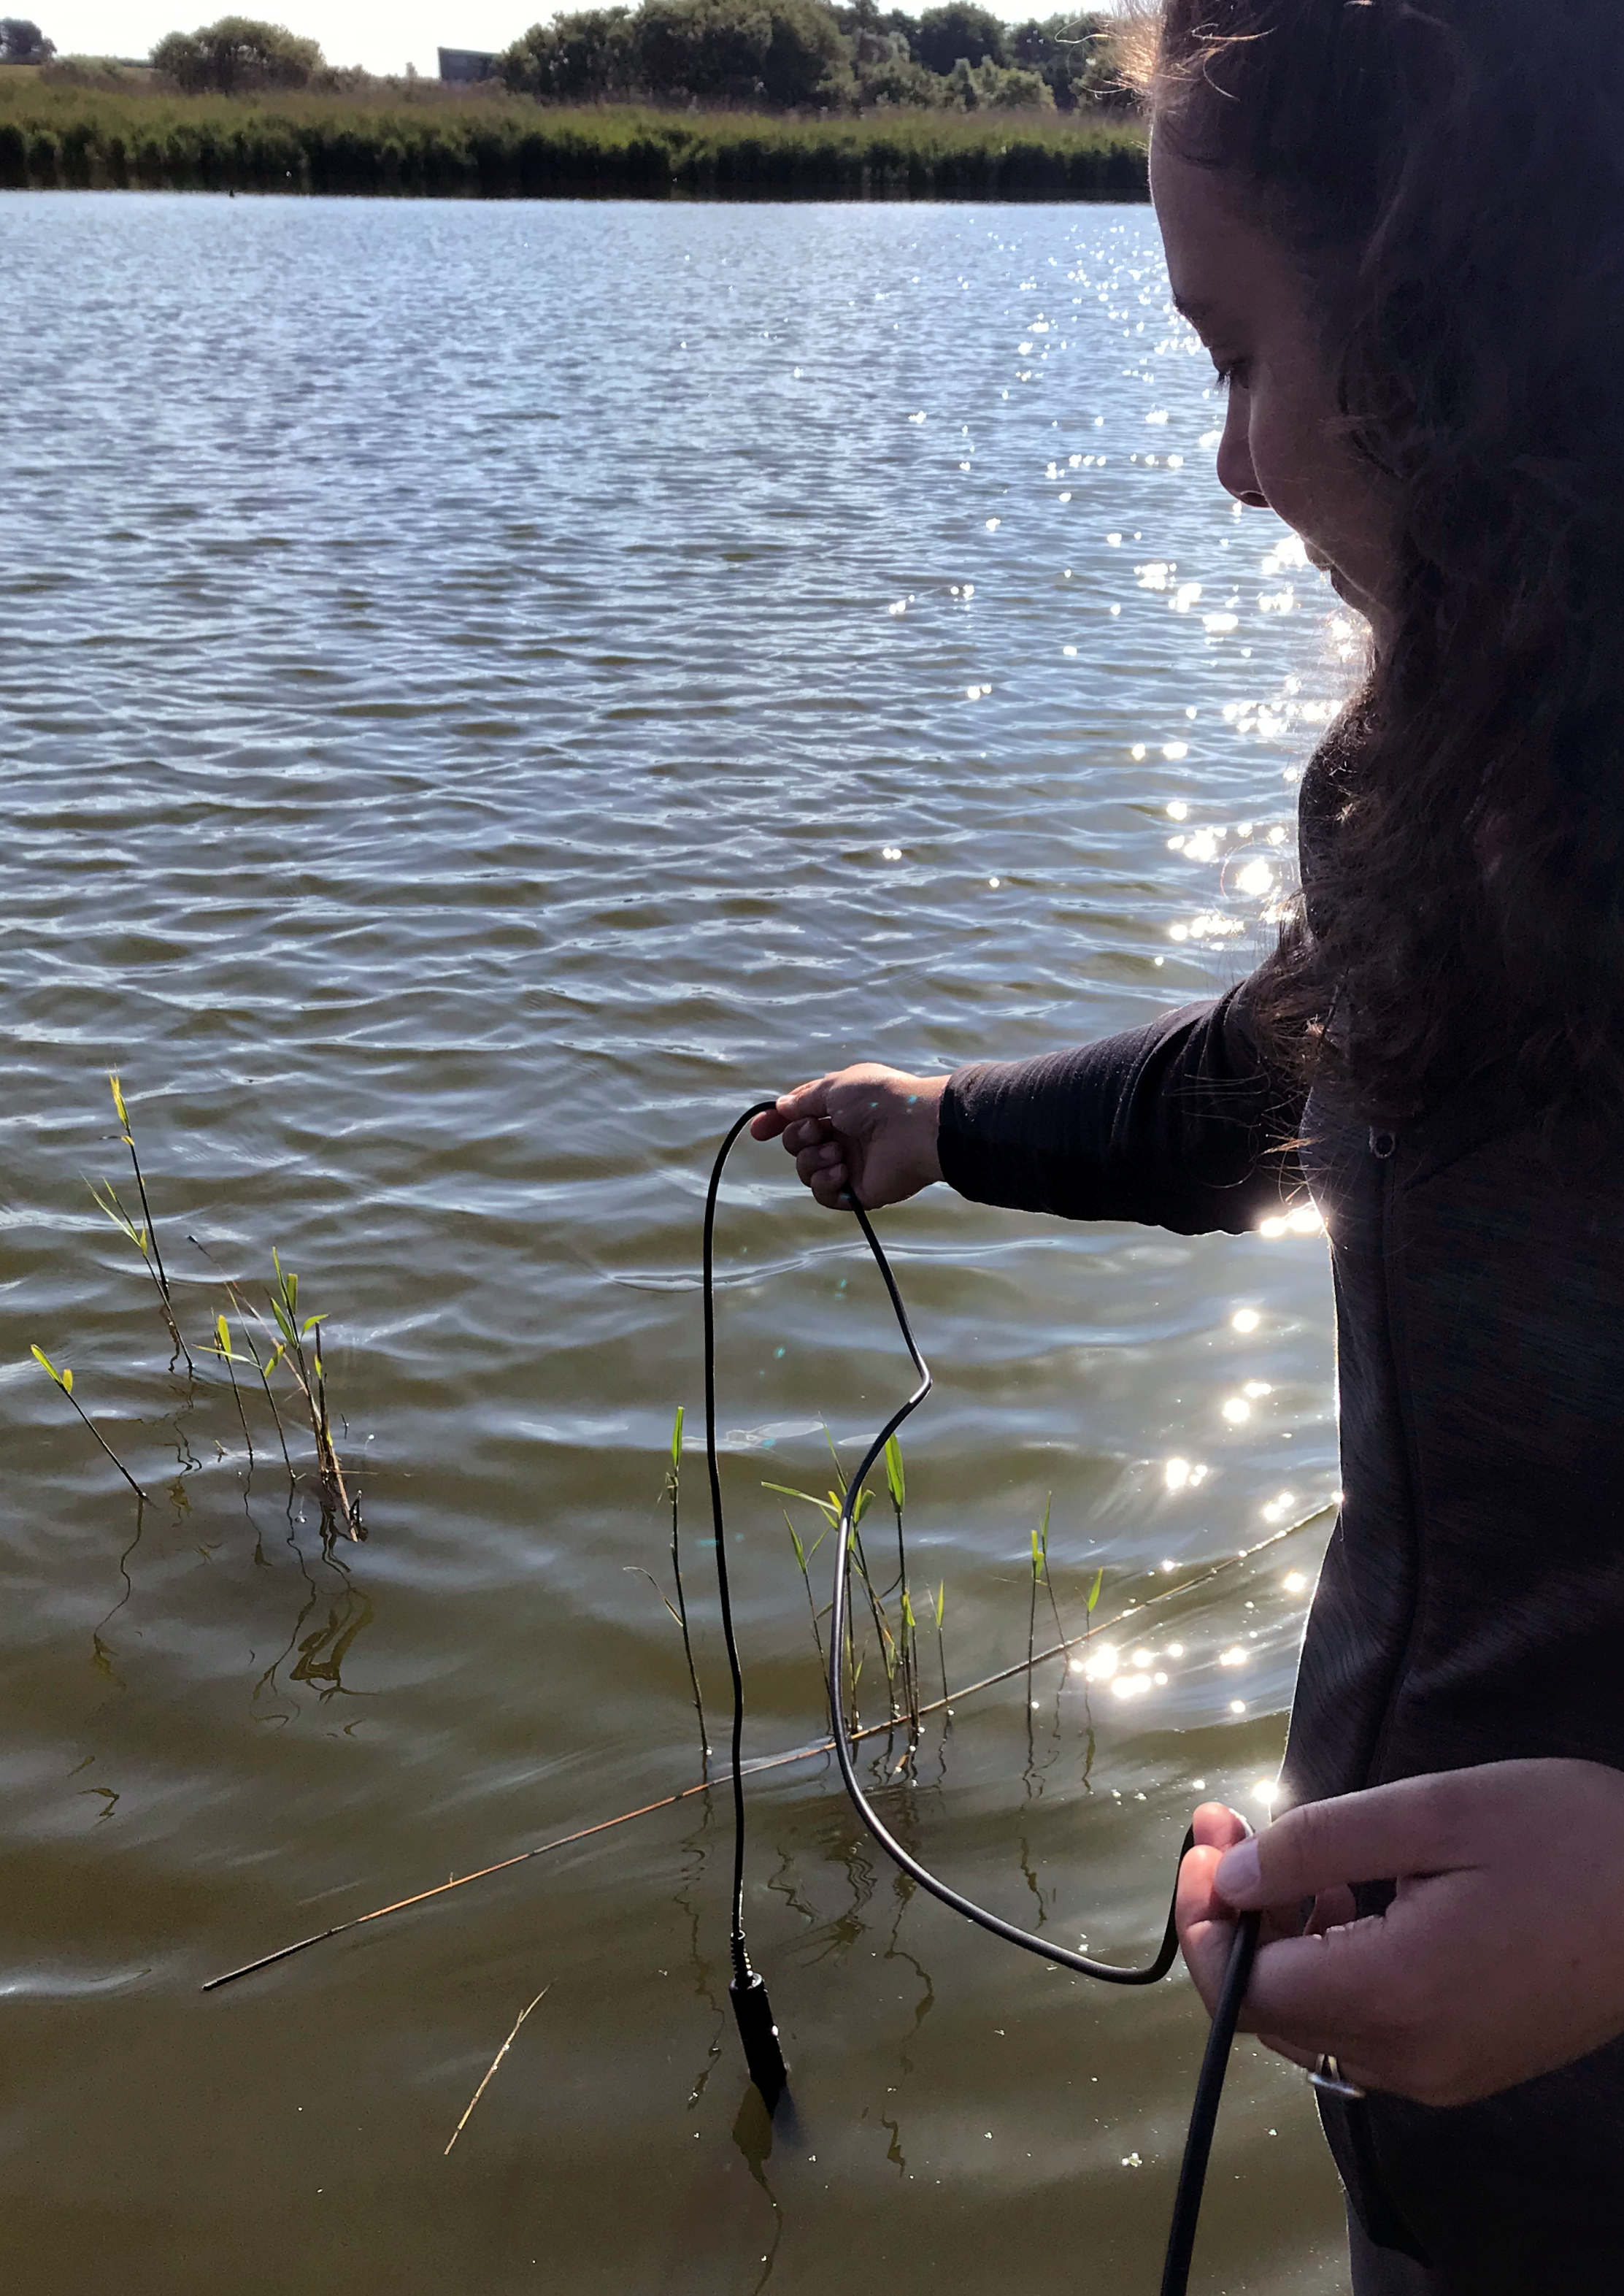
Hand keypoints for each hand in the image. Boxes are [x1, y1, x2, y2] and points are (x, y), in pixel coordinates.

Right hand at [750, 1065, 947, 1209]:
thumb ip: (804, 1100)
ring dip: (813, 1160)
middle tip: (817, 1131)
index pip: (799, 1117)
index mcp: (840, 1107)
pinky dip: (825, 1183)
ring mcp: (850, 1163)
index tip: (758, 1131)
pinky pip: (823, 1194)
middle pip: (796, 1144)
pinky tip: (842, 1171)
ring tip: (837, 1153)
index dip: (776, 1123)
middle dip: (797, 1138)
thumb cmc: (876, 1099)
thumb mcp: (833, 1087)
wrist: (913, 1129)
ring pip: (806, 1170)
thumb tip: (781, 1107)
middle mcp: (843, 1135)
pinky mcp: (858, 1191)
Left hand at [1176, 1761, 1623, 2105]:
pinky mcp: (1463, 2062)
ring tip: (1296, 1859)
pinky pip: (1361, 2029)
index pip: (1243, 1989)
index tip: (1204, 1836)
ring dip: (1278, 1941)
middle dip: (1232, 1917)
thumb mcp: (1430, 1812)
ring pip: (1310, 2023)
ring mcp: (1440, 2072)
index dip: (1202, 1914)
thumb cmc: (1566, 1839)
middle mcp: (1410, 2058)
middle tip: (1233, 1826)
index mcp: (1395, 1997)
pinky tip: (1348, 1900)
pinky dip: (1328, 1967)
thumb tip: (1224, 1879)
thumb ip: (1313, 1847)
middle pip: (1268, 2012)